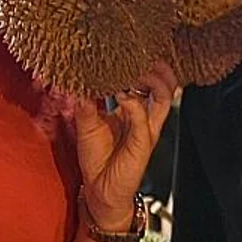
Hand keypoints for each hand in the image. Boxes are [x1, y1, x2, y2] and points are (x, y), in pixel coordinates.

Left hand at [71, 62, 176, 230]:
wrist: (100, 193)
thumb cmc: (97, 159)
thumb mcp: (86, 123)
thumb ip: (86, 100)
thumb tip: (77, 76)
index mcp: (134, 111)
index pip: (147, 82)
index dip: (144, 65)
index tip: (130, 48)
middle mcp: (144, 118)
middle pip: (163, 85)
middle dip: (154, 67)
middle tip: (139, 52)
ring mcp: (146, 130)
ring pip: (162, 97)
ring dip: (151, 80)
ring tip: (136, 68)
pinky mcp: (142, 144)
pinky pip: (143, 118)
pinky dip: (134, 103)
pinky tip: (122, 94)